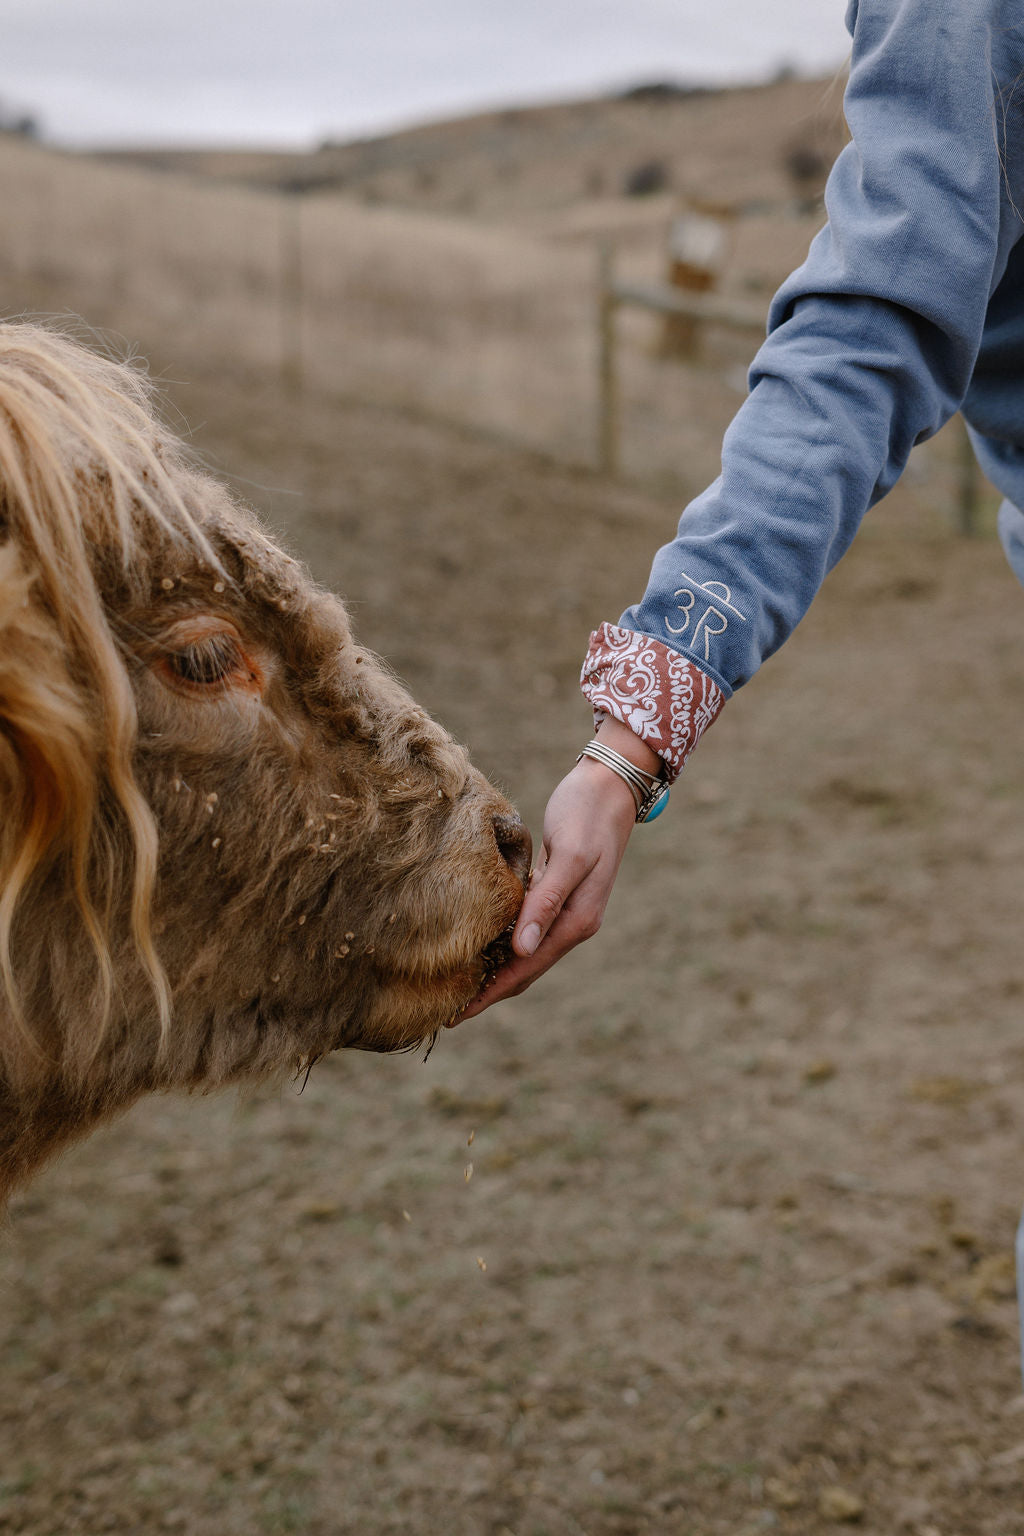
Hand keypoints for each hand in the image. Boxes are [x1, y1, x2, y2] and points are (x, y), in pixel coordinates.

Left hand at [458, 717, 660, 1017]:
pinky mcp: (554, 893)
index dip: (491, 992)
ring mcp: (565, 910)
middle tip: (446, 1013)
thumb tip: (521, 949)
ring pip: (523, 953)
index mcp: (578, 921)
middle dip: (488, 991)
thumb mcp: (568, 855)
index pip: (527, 968)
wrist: (609, 784)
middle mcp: (573, 923)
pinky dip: (501, 944)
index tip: (457, 1014)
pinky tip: (479, 947)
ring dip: (494, 971)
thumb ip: (545, 902)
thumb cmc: (587, 813)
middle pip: (525, 969)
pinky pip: (524, 929)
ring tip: (456, 987)